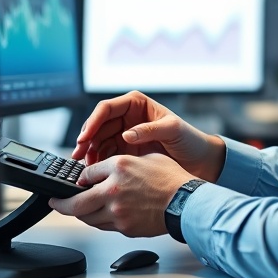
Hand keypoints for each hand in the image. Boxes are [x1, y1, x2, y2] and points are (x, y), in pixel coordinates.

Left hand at [50, 153, 190, 236]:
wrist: (185, 201)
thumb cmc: (170, 178)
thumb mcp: (145, 157)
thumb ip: (121, 163)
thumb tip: (103, 169)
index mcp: (119, 166)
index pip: (87, 173)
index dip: (81, 177)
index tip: (77, 180)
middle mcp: (113, 188)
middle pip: (76, 201)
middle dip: (60, 203)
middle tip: (55, 202)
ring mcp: (116, 211)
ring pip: (86, 217)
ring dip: (79, 213)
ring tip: (75, 210)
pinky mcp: (123, 227)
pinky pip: (102, 225)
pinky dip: (98, 220)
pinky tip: (99, 215)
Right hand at [73, 91, 224, 181]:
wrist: (198, 161)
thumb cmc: (189, 140)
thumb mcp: (173, 130)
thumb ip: (150, 130)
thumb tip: (126, 134)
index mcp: (136, 104)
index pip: (107, 108)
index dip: (93, 121)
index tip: (85, 137)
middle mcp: (127, 117)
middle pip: (98, 125)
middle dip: (86, 139)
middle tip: (78, 156)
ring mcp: (124, 134)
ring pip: (98, 141)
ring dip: (89, 153)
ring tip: (84, 168)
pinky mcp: (125, 152)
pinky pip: (105, 155)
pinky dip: (98, 163)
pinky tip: (94, 173)